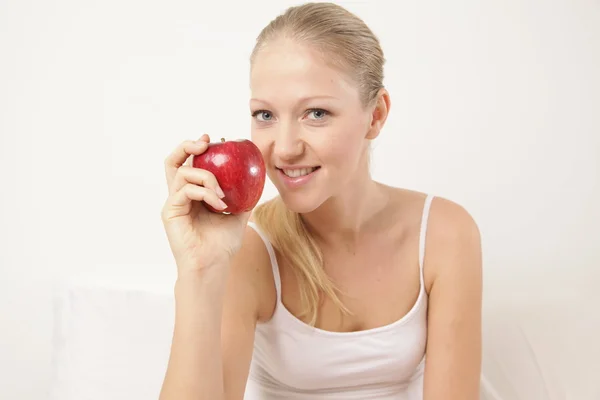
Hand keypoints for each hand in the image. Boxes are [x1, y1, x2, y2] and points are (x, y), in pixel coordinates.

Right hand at [161, 134, 250, 273]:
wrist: (213, 266)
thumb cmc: (222, 244)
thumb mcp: (239, 215)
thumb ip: (244, 197)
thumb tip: (258, 179)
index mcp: (193, 194)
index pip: (189, 163)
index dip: (197, 148)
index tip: (214, 140)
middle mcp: (180, 195)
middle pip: (173, 161)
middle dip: (188, 146)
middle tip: (205, 144)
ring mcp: (174, 203)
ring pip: (183, 172)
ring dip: (207, 177)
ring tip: (223, 195)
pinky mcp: (170, 211)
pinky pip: (185, 190)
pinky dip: (205, 193)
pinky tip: (219, 205)